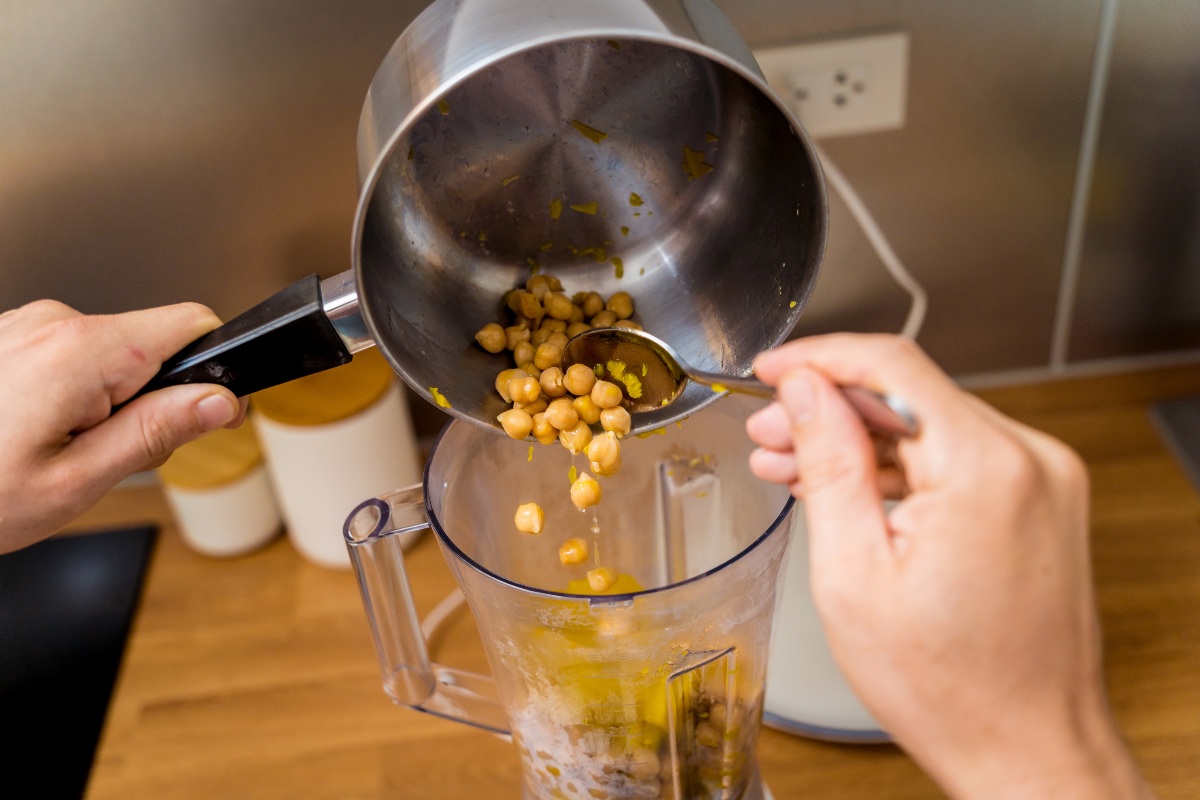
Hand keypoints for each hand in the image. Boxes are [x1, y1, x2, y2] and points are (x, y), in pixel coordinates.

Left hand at [0, 300, 246, 553]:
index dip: (214, 371)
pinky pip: (68, 355)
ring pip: (110, 353)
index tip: (206, 413)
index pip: (193, 324)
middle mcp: (52, 323)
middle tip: (104, 454)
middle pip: (152, 344)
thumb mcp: (78, 482)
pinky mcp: (7, 338)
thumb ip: (157, 432)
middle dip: (150, 398)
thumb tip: (220, 401)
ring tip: (56, 448)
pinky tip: (32, 432)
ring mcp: (23, 325)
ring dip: (104, 400)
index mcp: (81, 352)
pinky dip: (68, 394)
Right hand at [746, 334, 1153, 799]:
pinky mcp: (1042, 500)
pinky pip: (958, 457)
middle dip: (830, 407)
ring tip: (794, 466)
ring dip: (860, 440)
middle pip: (910, 393)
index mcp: (986, 469)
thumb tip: (805, 391)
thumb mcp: (854, 573)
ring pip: (931, 424)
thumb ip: (829, 463)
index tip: (770, 369)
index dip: (818, 357)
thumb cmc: (948, 687)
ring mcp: (1044, 479)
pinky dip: (901, 467)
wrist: (1028, 749)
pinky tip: (848, 489)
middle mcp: (1030, 460)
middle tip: (768, 433)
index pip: (892, 365)